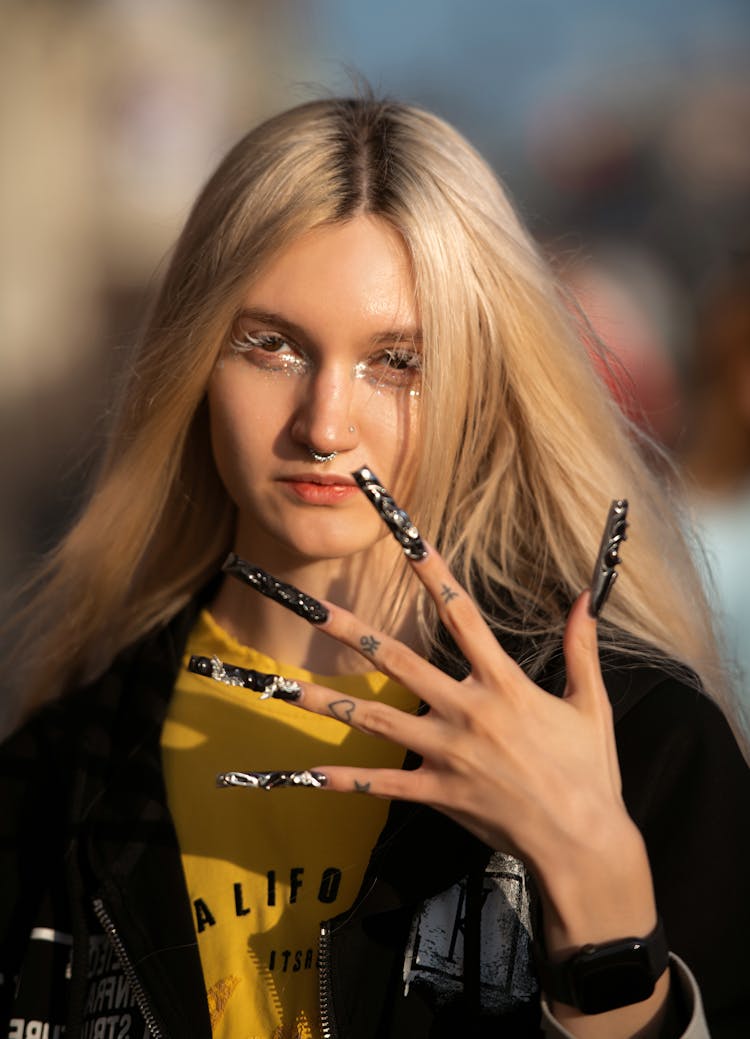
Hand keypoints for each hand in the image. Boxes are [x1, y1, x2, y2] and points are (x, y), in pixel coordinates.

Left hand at [272, 543, 670, 1035]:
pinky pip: (382, 785)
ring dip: (327, 701)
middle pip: (398, 660)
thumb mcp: (590, 704)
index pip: (462, 614)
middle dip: (351, 630)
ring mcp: (447, 753)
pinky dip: (344, 780)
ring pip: (376, 720)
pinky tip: (304, 772)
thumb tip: (584, 598)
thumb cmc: (590, 773)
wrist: (583, 843)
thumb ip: (581, 648)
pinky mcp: (437, 792)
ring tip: (282, 687)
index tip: (407, 539)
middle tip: (310, 605)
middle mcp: (467, 712)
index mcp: (504, 685)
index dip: (433, 572)